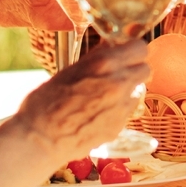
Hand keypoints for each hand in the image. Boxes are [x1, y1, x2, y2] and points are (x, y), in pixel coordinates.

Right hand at [9, 38, 149, 159]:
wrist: (40, 139)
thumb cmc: (44, 102)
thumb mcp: (68, 71)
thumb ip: (95, 59)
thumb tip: (110, 47)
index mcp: (104, 64)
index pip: (139, 47)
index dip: (132, 50)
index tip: (125, 53)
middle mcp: (118, 84)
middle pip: (145, 69)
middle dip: (134, 69)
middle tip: (118, 73)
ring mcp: (121, 107)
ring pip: (138, 90)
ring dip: (127, 90)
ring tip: (104, 95)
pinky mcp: (119, 126)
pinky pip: (127, 110)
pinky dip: (118, 108)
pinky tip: (99, 113)